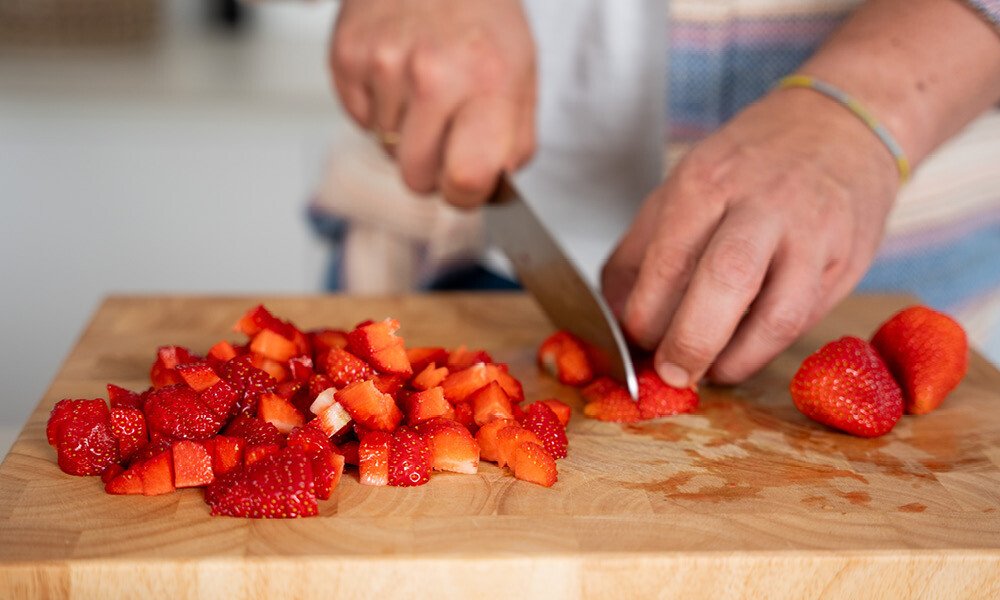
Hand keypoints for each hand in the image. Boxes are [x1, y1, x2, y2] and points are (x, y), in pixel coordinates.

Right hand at [329, 0, 536, 207]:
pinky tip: (397, 74)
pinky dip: (378, 108)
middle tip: (445, 133)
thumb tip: (488, 192)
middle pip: (416, 178)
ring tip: (422, 87)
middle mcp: (433, 74)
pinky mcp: (346, 57)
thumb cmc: (482, 17)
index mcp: (488, 83)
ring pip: (386, 149)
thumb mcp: (522, 75)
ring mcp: (384, 65)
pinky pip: (359, 120)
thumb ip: (513, 142)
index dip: (465, 195)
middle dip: (431, 169)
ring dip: (404, 132)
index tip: (468, 184)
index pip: (466, 180)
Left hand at [602, 87, 900, 387]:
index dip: (644, 316)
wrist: (840, 126)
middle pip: (725, 279)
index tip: (635, 341)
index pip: (667, 261)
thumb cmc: (747, 167)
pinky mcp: (847, 262)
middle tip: (672, 374)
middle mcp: (762, 204)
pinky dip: (768, 350)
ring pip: (778, 314)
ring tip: (710, 372)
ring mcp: (812, 234)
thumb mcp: (680, 187)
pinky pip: (805, 320)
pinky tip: (744, 354)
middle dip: (691, 341)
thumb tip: (613, 316)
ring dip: (735, 358)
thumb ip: (640, 252)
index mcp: (706, 182)